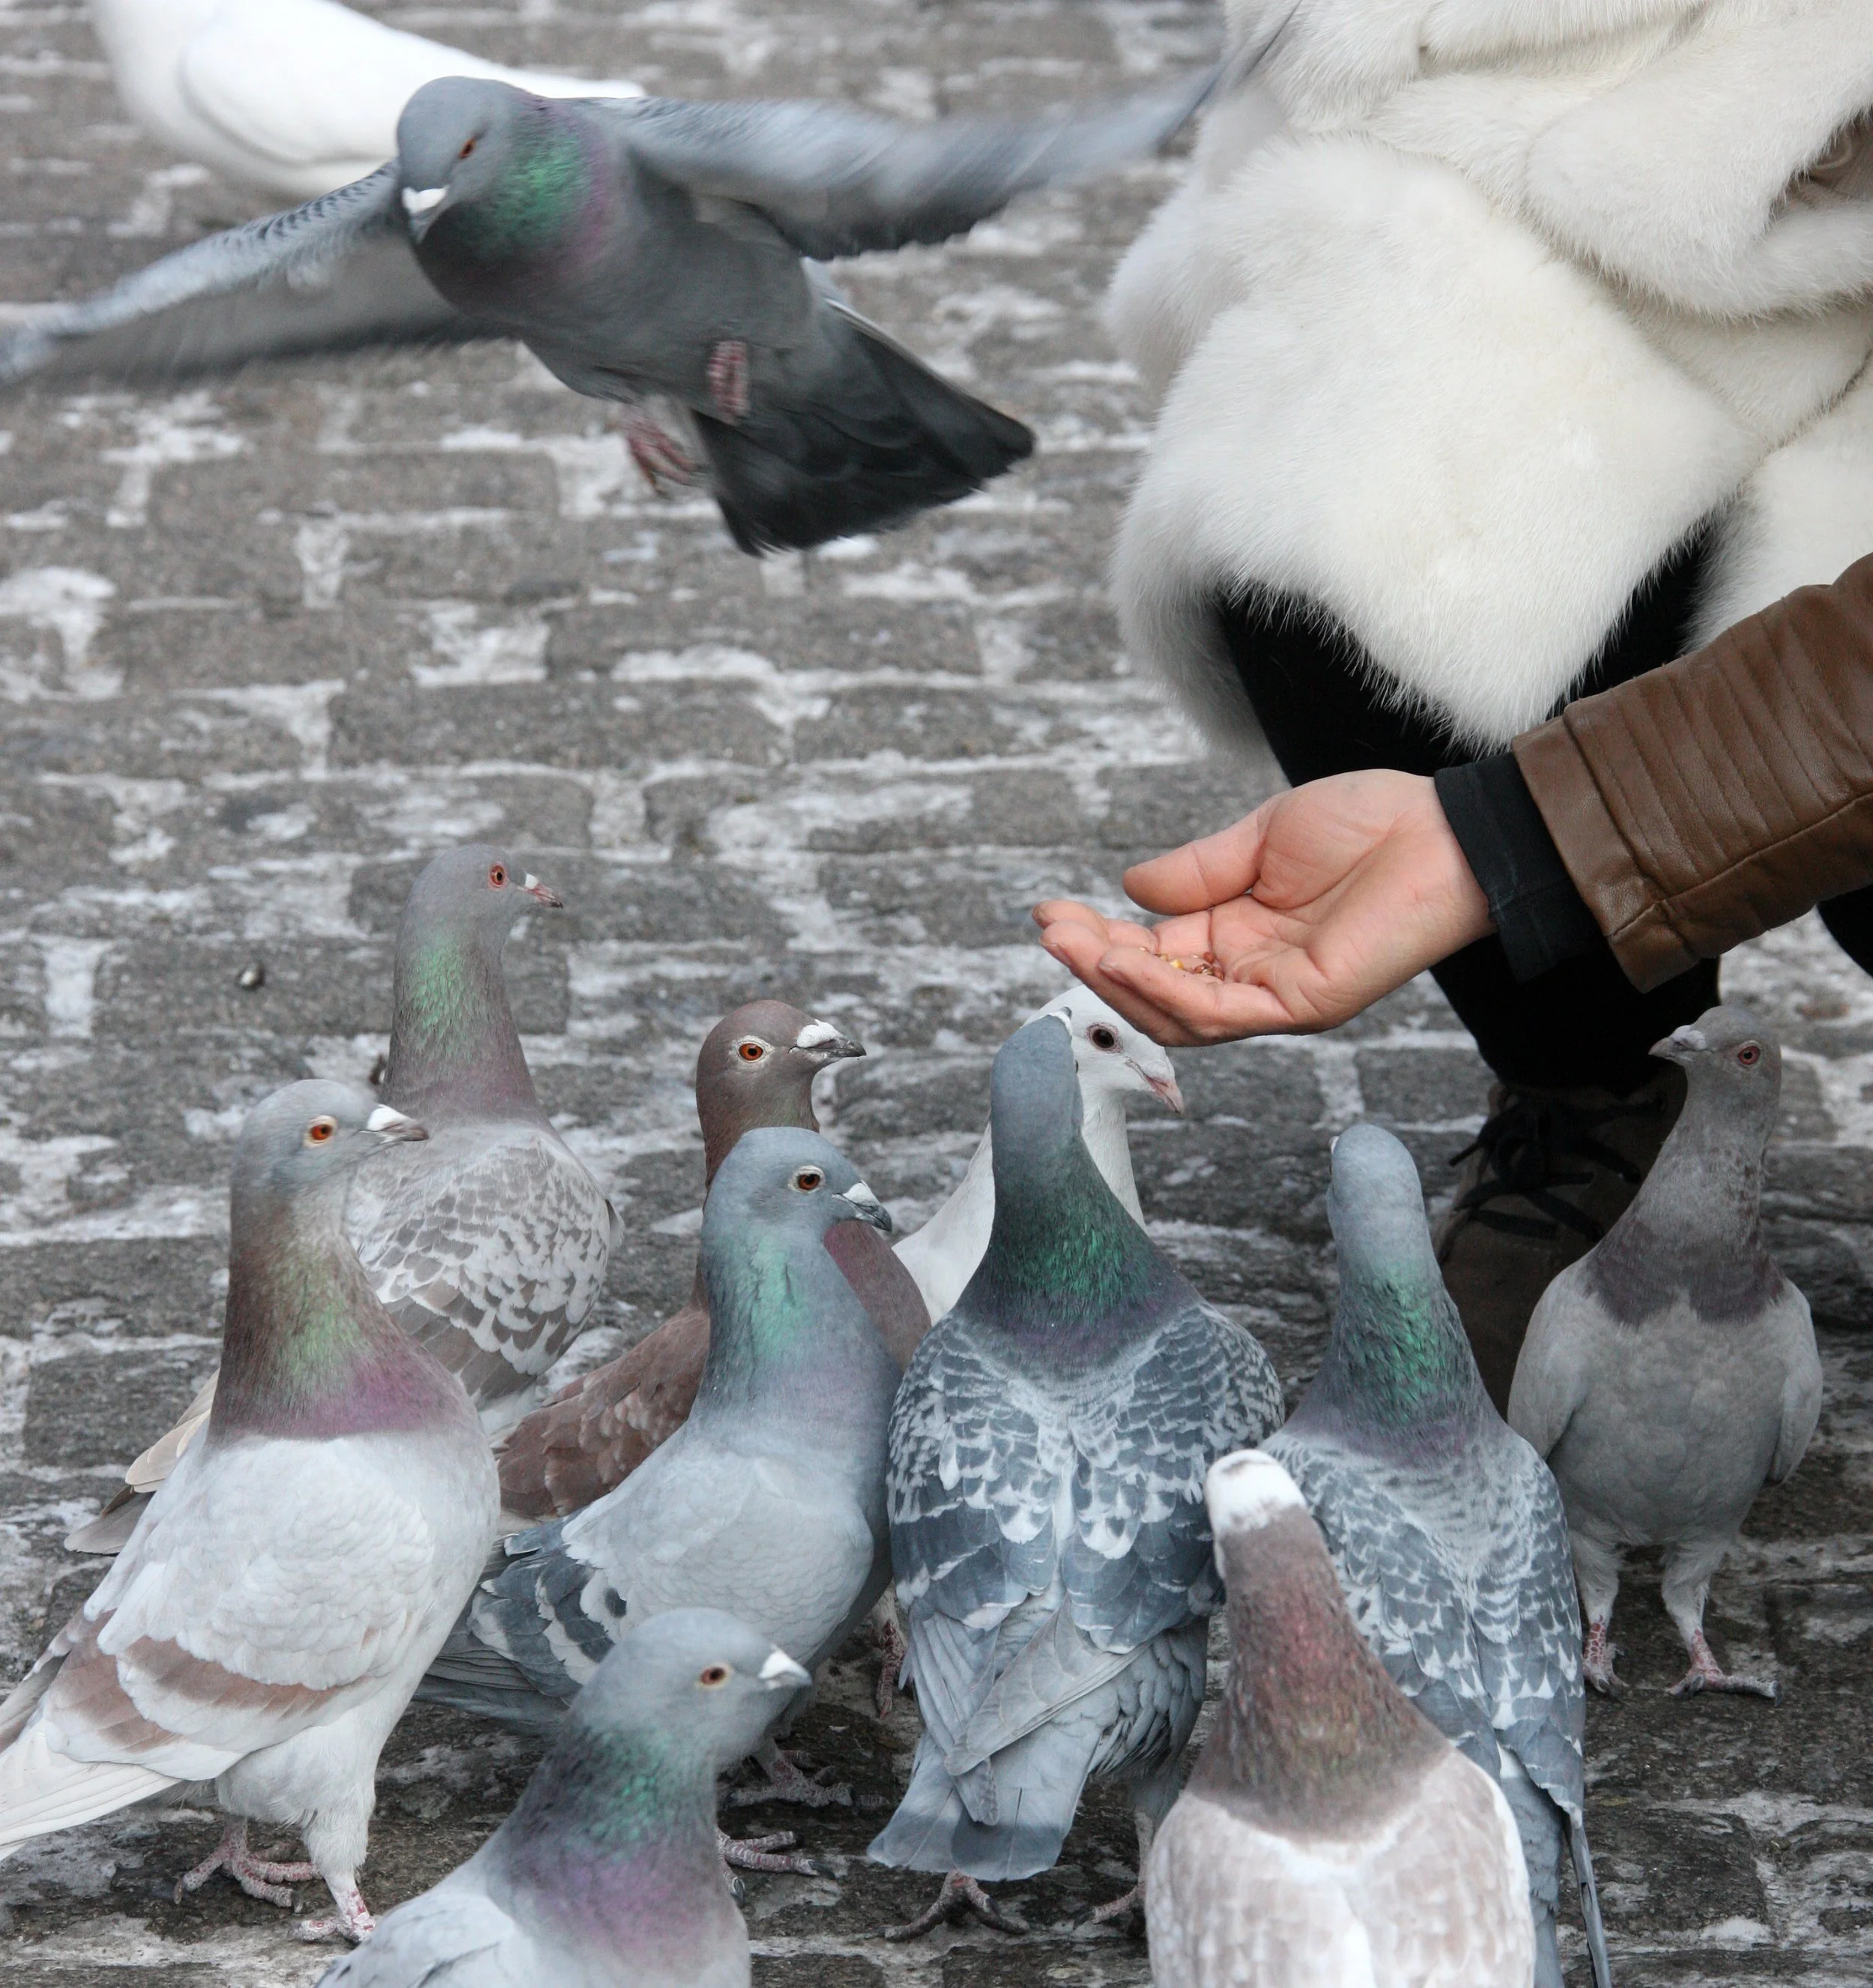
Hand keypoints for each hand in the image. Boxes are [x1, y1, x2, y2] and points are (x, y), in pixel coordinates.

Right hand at [1033, 770, 1492, 1044]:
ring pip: (1176, 1014)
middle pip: (1154, 992)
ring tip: (1072, 944)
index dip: (1099, 937)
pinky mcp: (1302, 1005)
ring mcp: (1275, 997)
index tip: (1048, 912)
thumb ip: (1197, 869)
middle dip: (1094, 964)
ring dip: (1117, 983)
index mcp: (1239, 936)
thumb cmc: (1370, 824)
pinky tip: (1127, 960)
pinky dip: (1166, 992)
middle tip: (1048, 931)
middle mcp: (1251, 976)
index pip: (1153, 953)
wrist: (1444, 830)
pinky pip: (1220, 1013)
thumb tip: (1129, 886)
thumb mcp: (1261, 837)